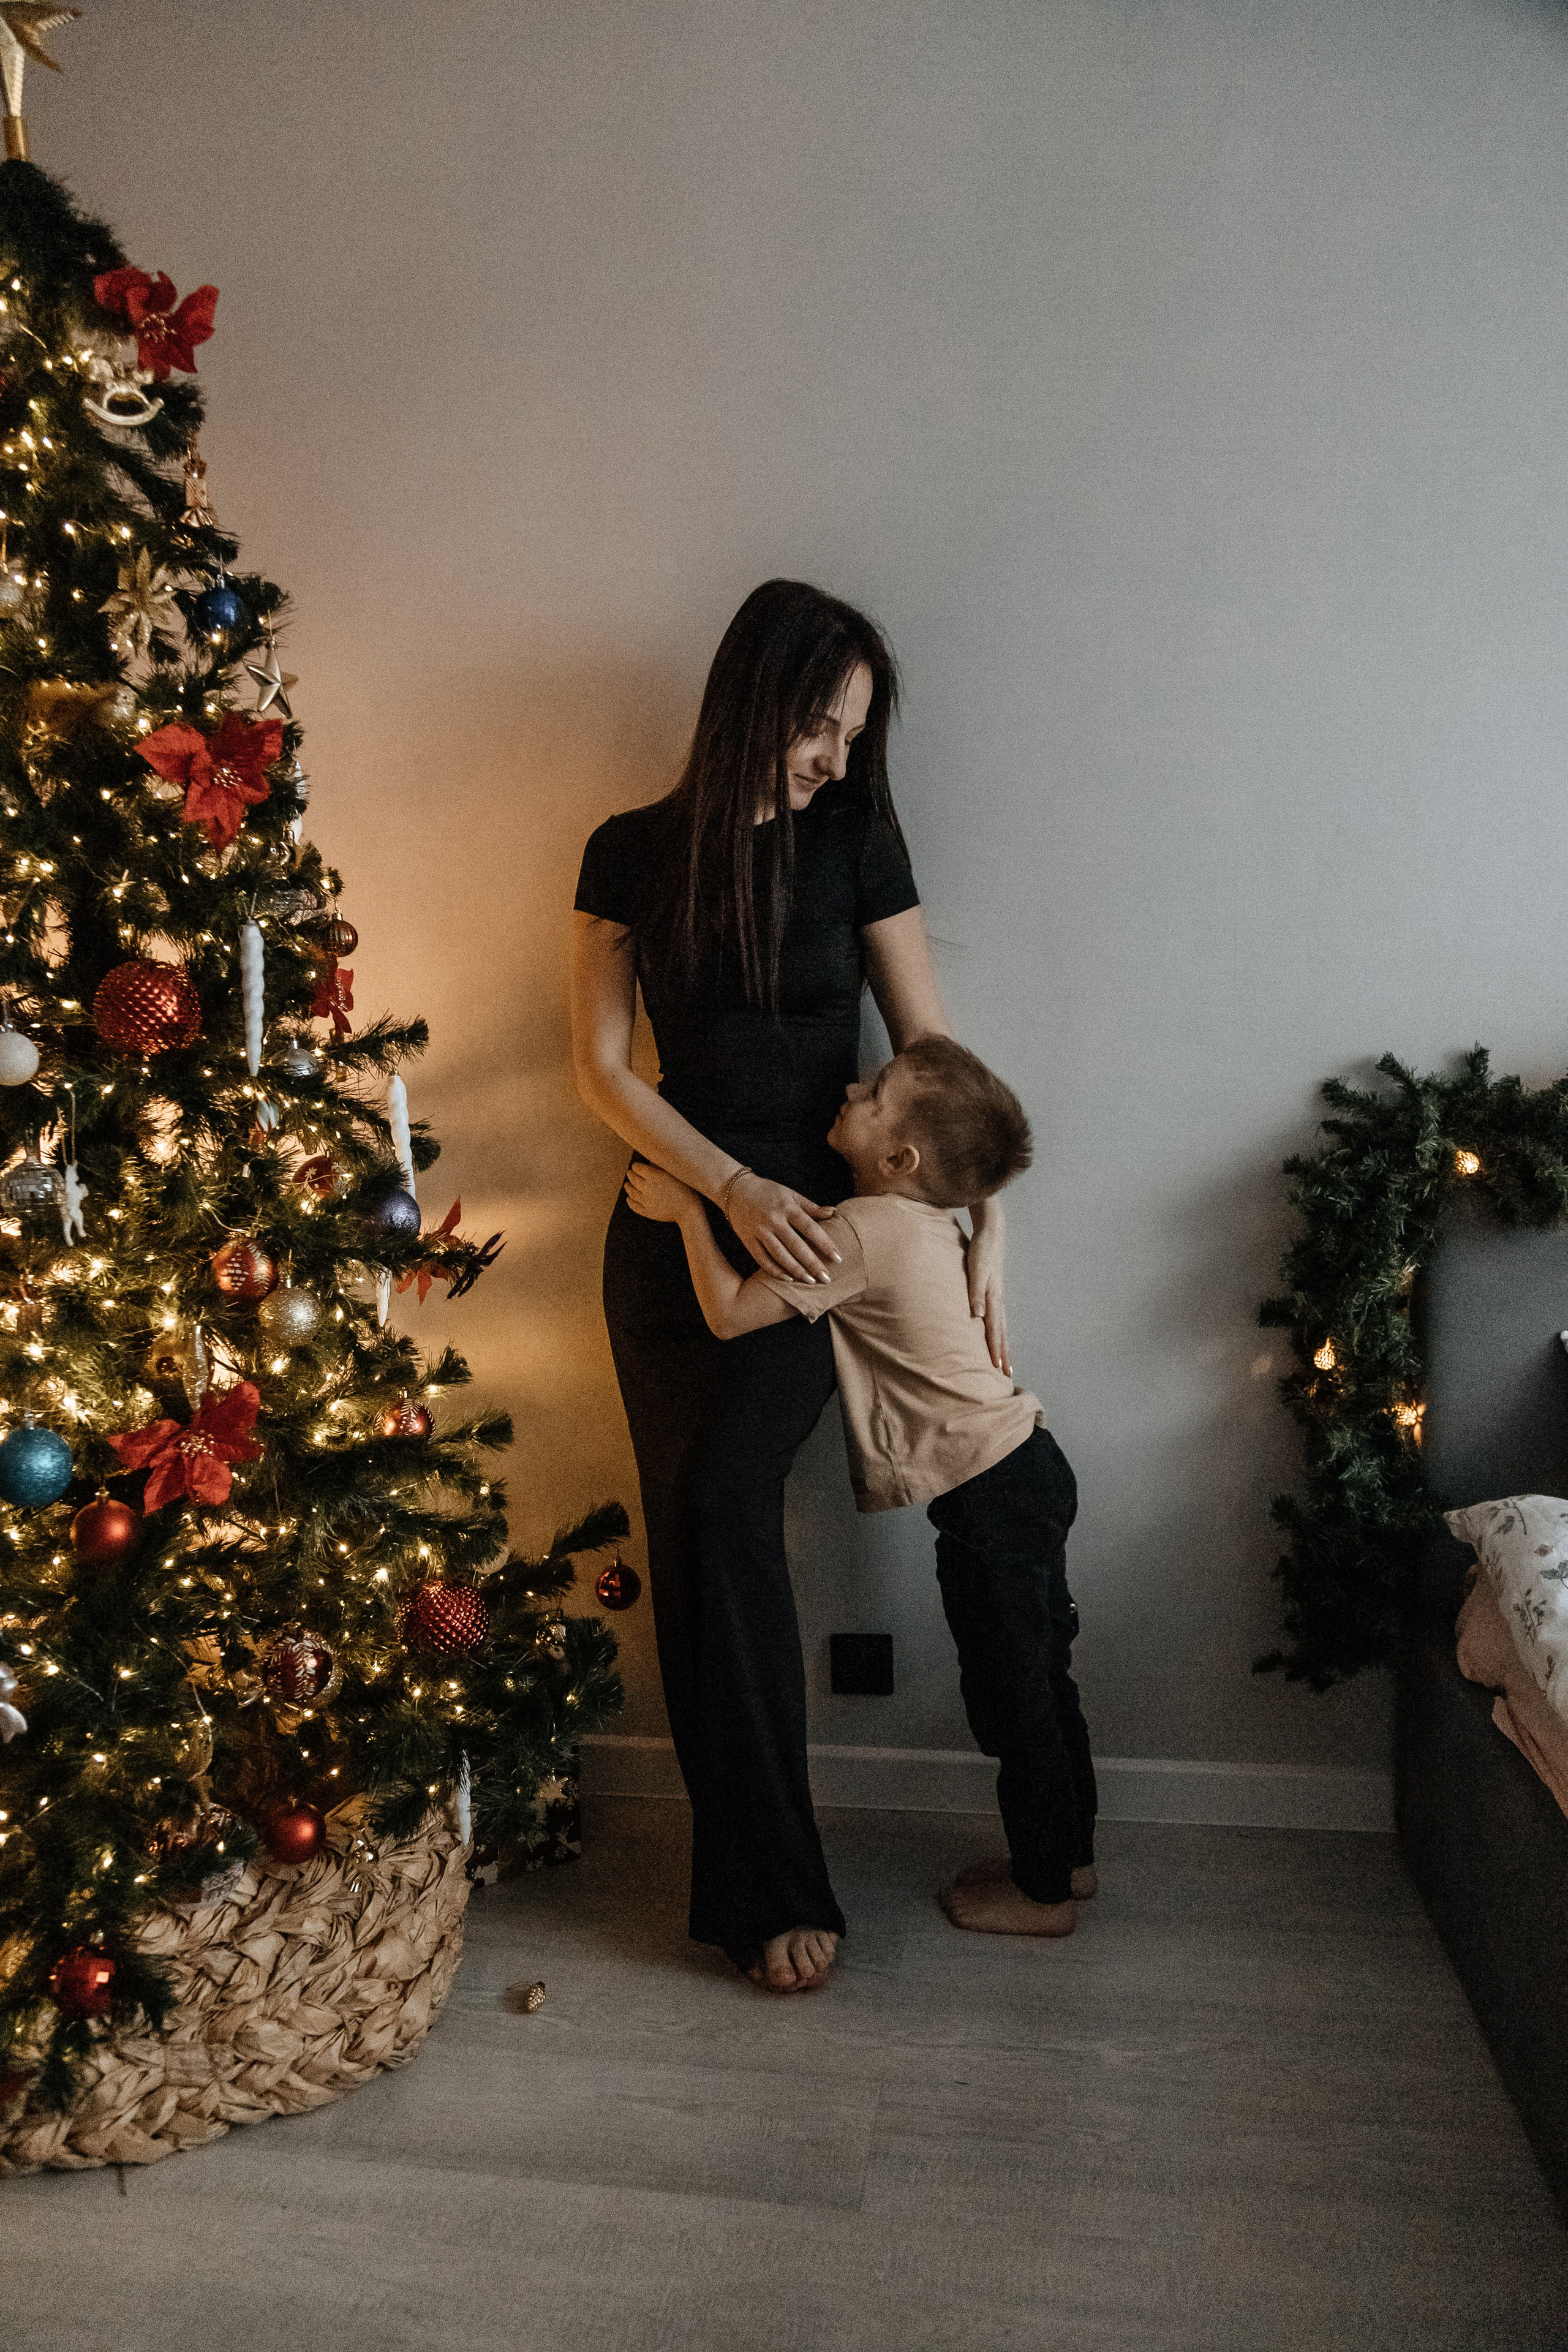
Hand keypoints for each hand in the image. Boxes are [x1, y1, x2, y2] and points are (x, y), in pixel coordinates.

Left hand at [624, 1159, 696, 1223]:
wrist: (689, 1210)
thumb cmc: (686, 1189)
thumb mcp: (675, 1174)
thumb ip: (660, 1166)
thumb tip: (649, 1160)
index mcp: (654, 1176)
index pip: (638, 1168)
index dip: (636, 1166)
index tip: (637, 1166)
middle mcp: (647, 1187)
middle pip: (633, 1179)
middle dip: (631, 1175)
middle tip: (630, 1173)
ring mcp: (646, 1201)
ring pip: (631, 1192)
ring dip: (628, 1187)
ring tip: (627, 1184)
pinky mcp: (647, 1212)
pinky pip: (634, 1206)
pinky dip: (630, 1201)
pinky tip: (629, 1198)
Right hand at [723, 1170, 839, 1282]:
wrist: (736, 1189)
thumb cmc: (768, 1192)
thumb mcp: (790, 1194)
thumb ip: (811, 1207)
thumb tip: (833, 1213)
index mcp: (788, 1207)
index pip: (810, 1228)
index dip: (825, 1244)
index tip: (838, 1258)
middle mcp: (774, 1220)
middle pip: (796, 1246)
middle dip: (813, 1264)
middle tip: (827, 1278)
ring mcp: (759, 1231)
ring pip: (779, 1255)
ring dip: (796, 1270)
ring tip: (810, 1281)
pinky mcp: (747, 1239)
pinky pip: (762, 1259)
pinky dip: (775, 1270)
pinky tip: (788, 1279)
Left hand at [966, 1212, 1010, 1376]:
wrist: (991, 1234)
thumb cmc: (980, 1252)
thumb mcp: (975, 1271)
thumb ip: (975, 1293)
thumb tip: (977, 1316)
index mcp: (993, 1298)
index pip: (994, 1329)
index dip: (995, 1349)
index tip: (998, 1368)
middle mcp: (997, 1300)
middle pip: (1001, 1333)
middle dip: (1004, 1354)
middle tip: (1008, 1375)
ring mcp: (998, 1297)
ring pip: (1002, 1327)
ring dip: (1003, 1346)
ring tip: (1005, 1362)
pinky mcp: (994, 1292)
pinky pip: (998, 1318)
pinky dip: (999, 1332)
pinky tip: (997, 1336)